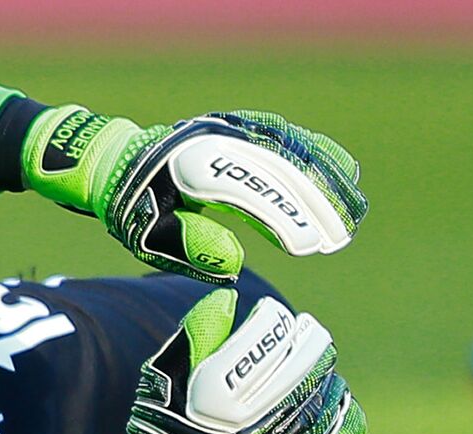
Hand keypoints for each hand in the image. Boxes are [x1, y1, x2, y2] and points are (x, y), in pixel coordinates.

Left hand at [21, 107, 367, 283]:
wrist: (118, 161)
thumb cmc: (132, 206)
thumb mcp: (147, 233)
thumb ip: (188, 247)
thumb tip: (232, 267)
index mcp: (183, 163)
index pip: (240, 187)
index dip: (277, 215)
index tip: (307, 246)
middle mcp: (211, 137)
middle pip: (272, 166)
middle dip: (311, 202)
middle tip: (339, 239)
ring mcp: (230, 128)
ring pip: (289, 148)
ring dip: (325, 179)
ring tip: (354, 213)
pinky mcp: (244, 128)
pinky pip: (288, 137)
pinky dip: (319, 154)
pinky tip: (346, 175)